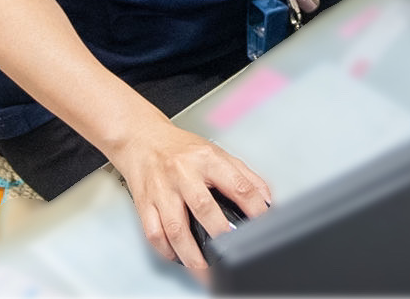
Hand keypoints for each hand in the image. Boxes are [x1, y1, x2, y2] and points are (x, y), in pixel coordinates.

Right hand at [106, 115, 272, 274]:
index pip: (236, 184)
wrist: (142, 139)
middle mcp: (183, 174)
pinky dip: (166, 250)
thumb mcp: (216, 153)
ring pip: (175, 228)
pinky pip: (154, 233)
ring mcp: (162, 191)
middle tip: (231, 253)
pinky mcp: (145, 204)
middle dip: (220, 234)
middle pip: (203, 207)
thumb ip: (244, 175)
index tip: (262, 223)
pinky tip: (178, 257)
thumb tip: (267, 199)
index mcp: (207, 159)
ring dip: (191, 254)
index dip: (253, 206)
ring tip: (205, 269)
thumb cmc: (180, 148)